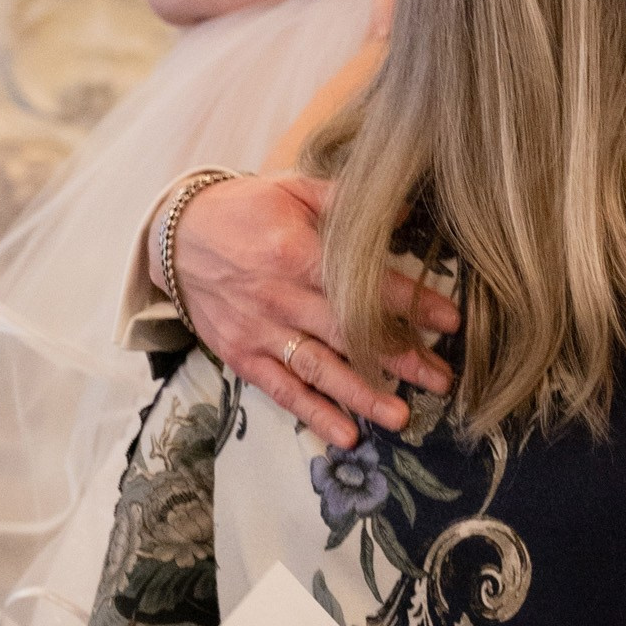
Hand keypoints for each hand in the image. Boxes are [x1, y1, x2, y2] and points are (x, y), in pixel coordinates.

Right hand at [160, 172, 456, 446]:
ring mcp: (259, 331)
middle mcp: (279, 297)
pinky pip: (282, 391)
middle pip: (349, 333)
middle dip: (399, 358)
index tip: (450, 321)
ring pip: (318, 369)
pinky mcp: (242, 356)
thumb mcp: (291, 190)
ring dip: (361, 395)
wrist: (174, 237)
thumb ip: (344, 200)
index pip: (364, 284)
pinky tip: (346, 436)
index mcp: (296, 253)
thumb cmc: (243, 211)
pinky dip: (313, 415)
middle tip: (441, 379)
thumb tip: (404, 209)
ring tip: (401, 417)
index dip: (410, 303)